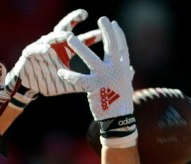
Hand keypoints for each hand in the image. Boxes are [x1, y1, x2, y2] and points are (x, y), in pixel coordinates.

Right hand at [5, 9, 101, 107]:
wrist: (27, 87)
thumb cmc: (47, 82)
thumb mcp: (67, 83)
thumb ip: (80, 82)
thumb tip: (98, 89)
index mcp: (65, 50)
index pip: (80, 40)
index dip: (91, 36)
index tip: (102, 34)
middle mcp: (54, 45)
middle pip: (65, 28)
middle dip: (73, 19)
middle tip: (84, 15)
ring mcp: (41, 46)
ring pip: (51, 37)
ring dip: (59, 36)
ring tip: (68, 36)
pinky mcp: (29, 52)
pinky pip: (35, 48)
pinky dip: (41, 48)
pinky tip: (47, 49)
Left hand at [58, 17, 136, 145]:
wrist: (118, 118)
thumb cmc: (121, 103)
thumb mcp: (126, 86)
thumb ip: (127, 75)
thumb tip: (130, 69)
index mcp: (123, 67)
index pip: (122, 46)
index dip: (118, 34)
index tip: (114, 23)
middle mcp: (116, 69)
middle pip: (111, 46)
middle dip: (106, 31)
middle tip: (102, 18)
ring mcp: (105, 77)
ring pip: (90, 59)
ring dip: (79, 48)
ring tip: (70, 38)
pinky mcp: (94, 87)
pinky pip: (78, 79)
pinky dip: (68, 76)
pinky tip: (60, 72)